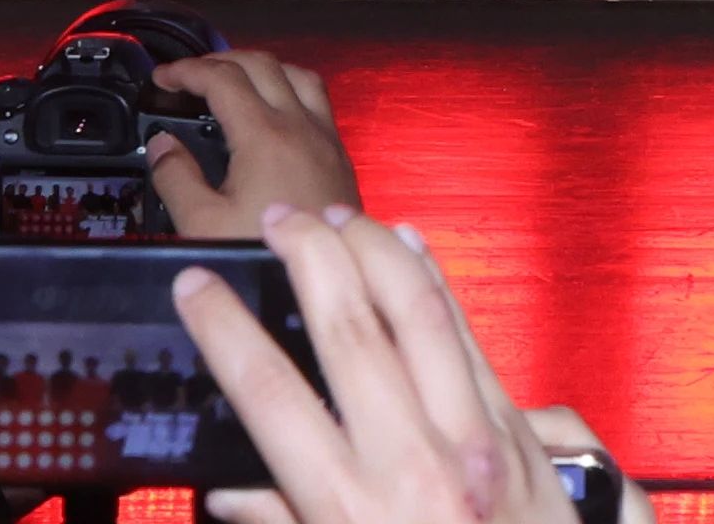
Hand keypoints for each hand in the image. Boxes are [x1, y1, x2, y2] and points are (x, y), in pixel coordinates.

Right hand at [149, 49, 367, 240]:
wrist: (328, 282)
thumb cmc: (263, 256)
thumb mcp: (203, 224)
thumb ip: (176, 178)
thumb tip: (163, 144)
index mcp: (264, 134)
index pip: (223, 78)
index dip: (187, 71)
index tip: (161, 78)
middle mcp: (300, 125)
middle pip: (261, 64)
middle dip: (220, 60)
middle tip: (189, 78)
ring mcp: (325, 137)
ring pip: (296, 74)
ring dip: (260, 69)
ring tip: (231, 83)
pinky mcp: (339, 155)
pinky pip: (317, 99)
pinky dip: (289, 88)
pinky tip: (274, 112)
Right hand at [179, 210, 577, 523]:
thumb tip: (228, 489)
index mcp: (352, 509)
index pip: (271, 395)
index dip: (226, 328)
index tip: (196, 287)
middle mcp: (414, 462)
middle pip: (349, 329)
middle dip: (307, 259)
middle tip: (276, 221)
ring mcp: (474, 438)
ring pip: (418, 312)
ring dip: (373, 251)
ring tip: (336, 219)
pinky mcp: (517, 428)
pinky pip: (471, 335)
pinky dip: (435, 283)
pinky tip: (410, 248)